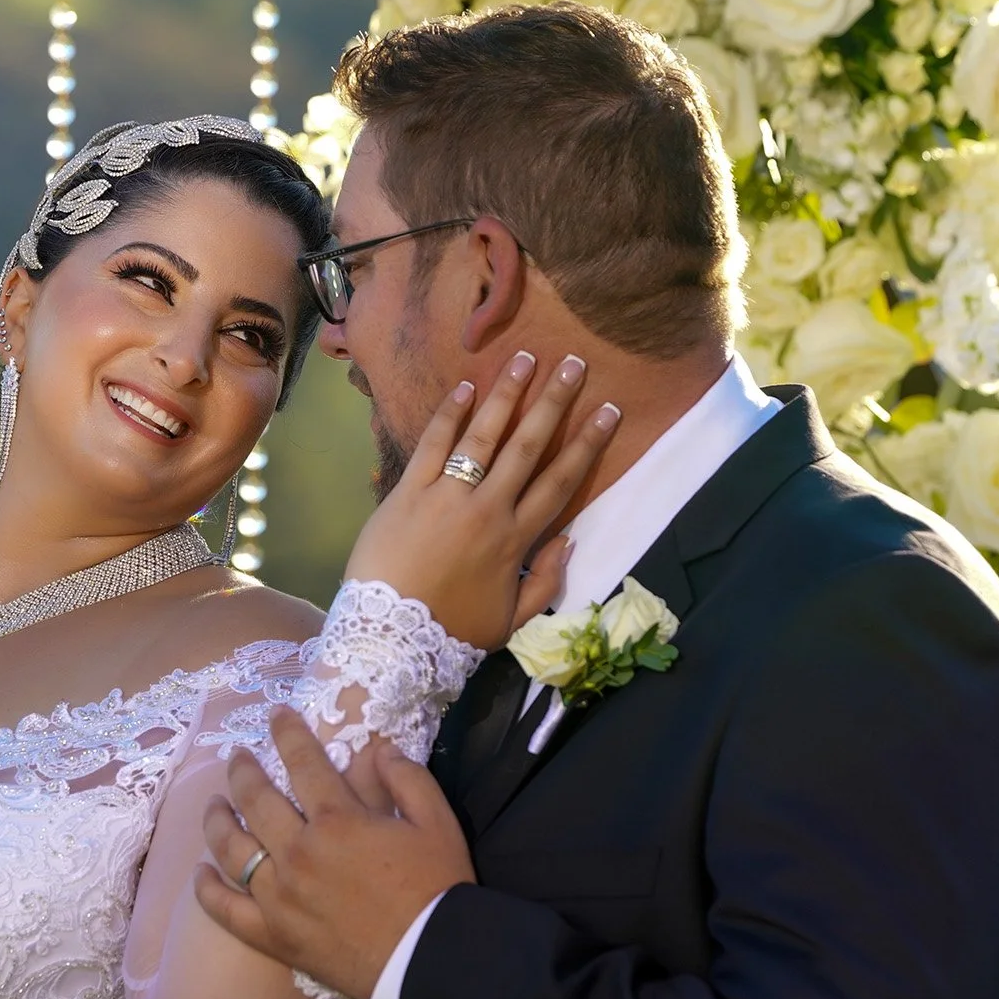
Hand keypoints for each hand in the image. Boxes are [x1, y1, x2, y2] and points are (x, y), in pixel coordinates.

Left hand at [194, 708, 473, 998]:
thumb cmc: (437, 889)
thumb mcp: (437, 822)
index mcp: (337, 819)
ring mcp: (278, 896)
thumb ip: (406, 777)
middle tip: (237, 757)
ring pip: (231, 849)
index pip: (303, 762)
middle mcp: (297, 852)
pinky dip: (208, 889)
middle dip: (243, 770)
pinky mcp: (272, 936)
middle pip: (256, 799)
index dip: (287, 733)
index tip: (276, 715)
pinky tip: (200, 872)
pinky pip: (226, 910)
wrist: (430, 961)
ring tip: (214, 804)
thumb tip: (378, 748)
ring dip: (217, 820)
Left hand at [345, 351, 619, 648]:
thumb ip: (546, 582)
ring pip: (483, 436)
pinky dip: (448, 414)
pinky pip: (431, 445)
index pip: (560, 482)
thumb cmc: (451, 632)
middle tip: (573, 363)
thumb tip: (569, 540)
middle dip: (554, 402)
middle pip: (528, 447)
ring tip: (525, 359)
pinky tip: (465, 386)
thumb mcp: (511, 620)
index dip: (587, 445)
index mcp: (516, 540)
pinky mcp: (407, 493)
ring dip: (506, 395)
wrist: (390, 640)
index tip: (608, 411)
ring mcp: (445, 497)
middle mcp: (487, 510)